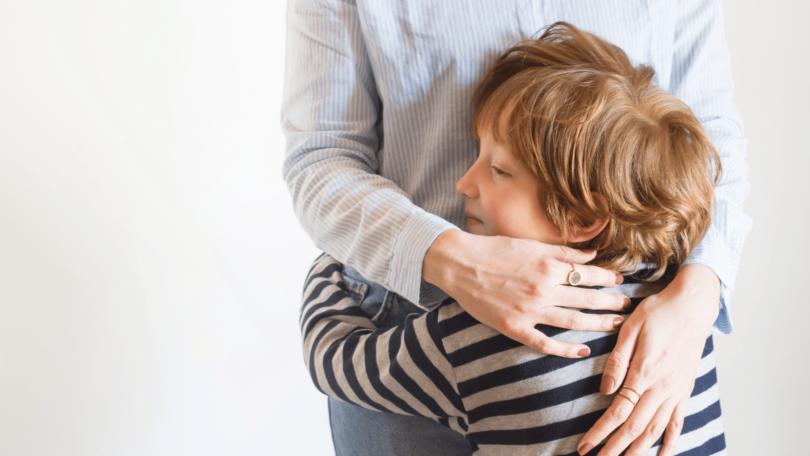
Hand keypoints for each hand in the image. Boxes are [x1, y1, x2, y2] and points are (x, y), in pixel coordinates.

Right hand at [422, 229, 629, 357]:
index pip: (589, 274)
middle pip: (587, 299)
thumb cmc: (493, 250)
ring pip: (573, 322)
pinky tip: (584, 351)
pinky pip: (545, 343)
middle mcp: (542, 289)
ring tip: (616, 325)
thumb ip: (562, 251)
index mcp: (547, 265)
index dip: (609, 279)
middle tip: (628, 306)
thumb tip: (592, 255)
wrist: (458, 264)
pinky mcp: (514, 327)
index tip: (622, 282)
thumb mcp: (530, 244)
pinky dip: (566, 349)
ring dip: (599, 324)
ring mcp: (529, 310)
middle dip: (611, 303)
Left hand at [576, 264, 720, 455]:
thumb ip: (617, 361)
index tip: (585, 447)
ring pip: (655, 430)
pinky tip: (663, 455)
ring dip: (638, 450)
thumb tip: (605, 391)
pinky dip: (671, 441)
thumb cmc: (658, 312)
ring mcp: (676, 391)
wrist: (693, 305)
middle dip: (614, 449)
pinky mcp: (685, 389)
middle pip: (634, 428)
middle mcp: (661, 388)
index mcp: (644, 373)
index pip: (617, 413)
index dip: (600, 433)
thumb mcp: (630, 329)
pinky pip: (678, 421)